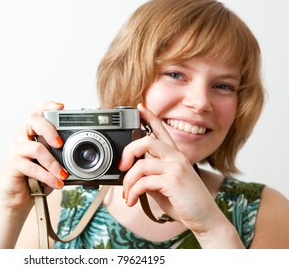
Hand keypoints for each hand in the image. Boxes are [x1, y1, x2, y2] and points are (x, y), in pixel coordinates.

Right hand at [0, 101, 67, 208]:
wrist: (19, 199)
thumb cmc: (36, 179)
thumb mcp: (52, 164)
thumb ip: (61, 156)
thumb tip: (79, 154)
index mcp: (32, 132)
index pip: (37, 112)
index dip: (47, 105)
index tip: (61, 107)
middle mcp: (22, 137)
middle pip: (33, 120)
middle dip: (49, 129)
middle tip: (61, 144)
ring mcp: (15, 150)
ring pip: (36, 148)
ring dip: (53, 163)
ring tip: (63, 175)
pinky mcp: (11, 164)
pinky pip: (31, 167)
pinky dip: (47, 176)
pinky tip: (56, 183)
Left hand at [119, 103, 222, 232]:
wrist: (205, 219)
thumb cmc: (184, 202)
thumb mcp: (165, 184)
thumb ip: (151, 174)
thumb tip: (132, 172)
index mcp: (175, 156)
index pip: (161, 130)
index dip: (150, 116)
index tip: (139, 107)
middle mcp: (176, 157)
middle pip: (146, 141)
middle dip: (128, 152)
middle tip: (122, 167)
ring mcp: (176, 168)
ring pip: (141, 164)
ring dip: (128, 182)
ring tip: (127, 195)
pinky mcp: (174, 181)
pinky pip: (144, 182)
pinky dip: (133, 192)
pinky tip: (132, 201)